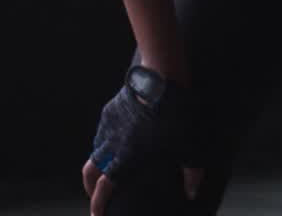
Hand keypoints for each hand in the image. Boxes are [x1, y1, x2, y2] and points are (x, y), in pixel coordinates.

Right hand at [81, 66, 203, 215]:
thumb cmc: (176, 114)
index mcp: (126, 158)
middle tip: (95, 194)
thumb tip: (192, 194)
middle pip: (90, 172)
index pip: (105, 189)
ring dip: (97, 162)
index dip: (98, 205)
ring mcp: (109, 124)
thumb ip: (191, 174)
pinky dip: (105, 140)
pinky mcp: (111, 108)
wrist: (160, 78)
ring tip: (106, 168)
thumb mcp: (190, 147)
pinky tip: (116, 137)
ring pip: (95, 149)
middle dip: (89, 187)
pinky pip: (103, 129)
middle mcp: (112, 144)